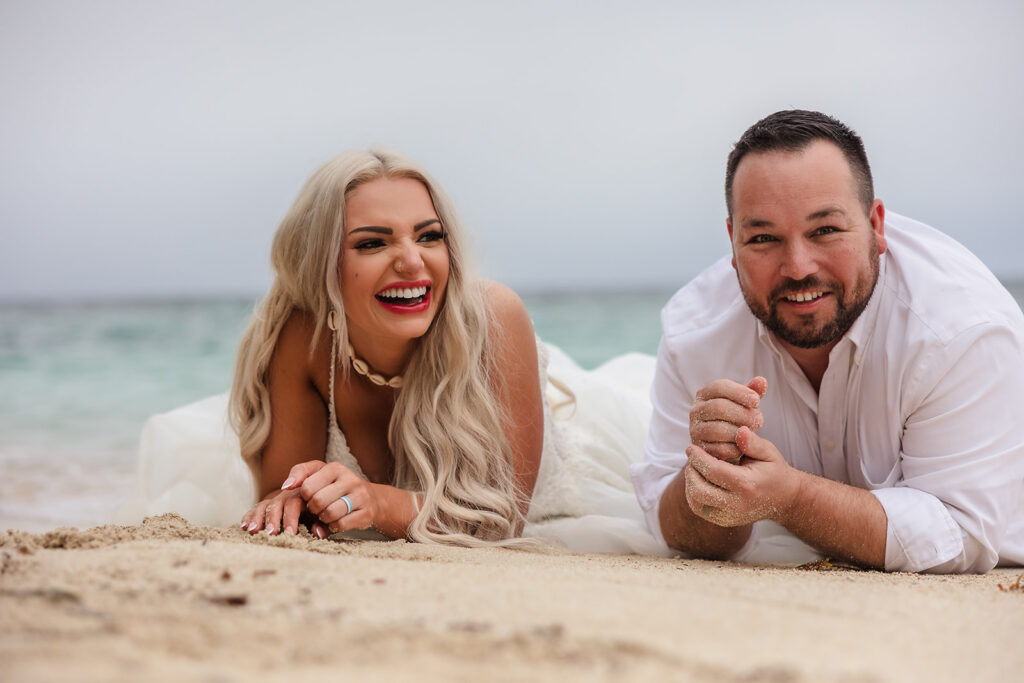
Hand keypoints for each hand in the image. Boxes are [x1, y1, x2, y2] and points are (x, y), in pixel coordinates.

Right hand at [240, 487, 326, 537]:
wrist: (310, 498)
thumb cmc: (318, 512)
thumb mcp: (323, 517)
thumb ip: (322, 524)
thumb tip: (318, 533)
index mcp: (302, 496)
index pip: (294, 503)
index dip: (291, 517)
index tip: (290, 533)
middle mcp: (286, 496)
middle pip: (277, 504)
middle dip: (273, 519)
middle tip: (271, 533)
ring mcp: (274, 500)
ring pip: (264, 506)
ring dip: (258, 518)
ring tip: (253, 531)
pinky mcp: (264, 506)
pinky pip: (255, 509)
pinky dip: (249, 517)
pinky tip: (244, 527)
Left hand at [282, 460, 379, 533]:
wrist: (370, 499)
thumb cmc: (336, 487)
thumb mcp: (319, 474)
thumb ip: (300, 474)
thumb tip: (286, 486)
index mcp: (335, 468)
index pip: (307, 486)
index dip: (304, 496)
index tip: (309, 497)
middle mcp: (350, 479)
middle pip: (318, 500)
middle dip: (313, 509)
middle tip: (317, 509)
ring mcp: (361, 496)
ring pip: (330, 513)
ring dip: (323, 518)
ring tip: (326, 515)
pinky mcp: (366, 513)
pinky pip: (341, 524)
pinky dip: (334, 526)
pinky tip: (336, 521)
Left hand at [683, 425, 800, 527]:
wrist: (785, 498)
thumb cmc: (774, 470)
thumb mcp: (769, 452)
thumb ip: (752, 442)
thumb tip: (740, 430)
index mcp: (747, 485)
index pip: (713, 471)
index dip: (697, 458)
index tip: (690, 447)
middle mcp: (738, 504)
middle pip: (699, 491)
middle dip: (691, 472)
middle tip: (693, 459)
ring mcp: (731, 516)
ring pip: (696, 503)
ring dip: (690, 484)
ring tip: (695, 470)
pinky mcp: (726, 521)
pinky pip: (701, 510)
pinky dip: (694, 495)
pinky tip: (699, 481)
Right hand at [689, 377, 766, 463]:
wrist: (726, 445)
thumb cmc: (737, 419)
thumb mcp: (746, 404)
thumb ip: (753, 392)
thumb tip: (761, 381)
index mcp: (704, 394)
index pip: (719, 386)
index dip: (739, 392)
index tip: (756, 400)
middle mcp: (695, 410)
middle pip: (719, 407)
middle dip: (743, 414)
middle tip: (759, 420)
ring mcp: (695, 430)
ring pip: (719, 429)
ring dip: (740, 432)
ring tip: (753, 432)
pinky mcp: (700, 450)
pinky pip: (720, 449)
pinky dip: (736, 448)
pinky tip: (745, 446)